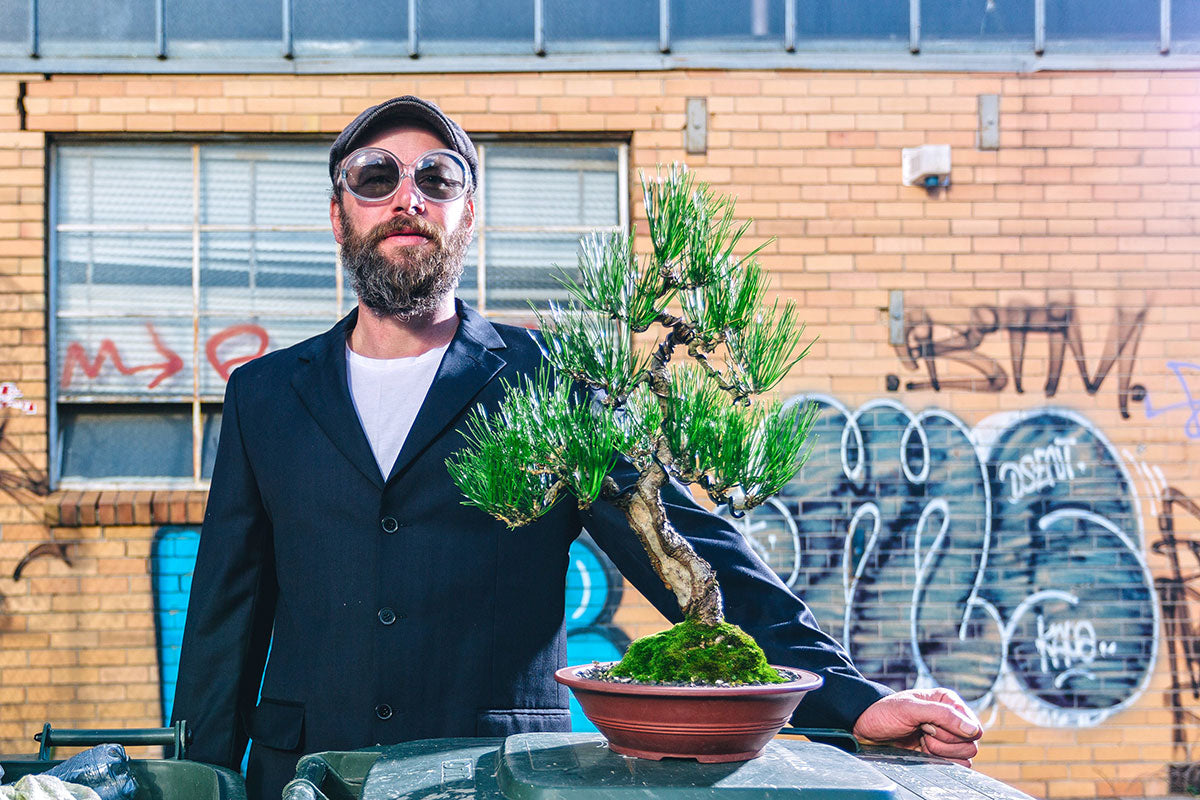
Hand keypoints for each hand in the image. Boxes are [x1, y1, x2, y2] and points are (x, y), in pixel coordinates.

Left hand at [851, 687, 981, 766]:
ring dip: (939, 751)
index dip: (953, 731)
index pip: (973, 727)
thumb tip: (973, 730)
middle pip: (970, 744)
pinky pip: (955, 765)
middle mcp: (951, 718)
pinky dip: (938, 761)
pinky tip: (921, 750)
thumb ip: (943, 715)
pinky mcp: (939, 752)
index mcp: (948, 701)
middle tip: (922, 732)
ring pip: (965, 756)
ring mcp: (946, 737)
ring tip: (920, 740)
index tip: (929, 725)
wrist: (866, 728)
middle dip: (943, 742)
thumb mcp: (911, 709)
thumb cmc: (885, 712)